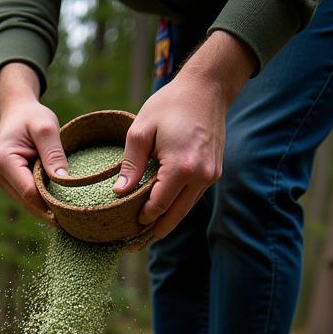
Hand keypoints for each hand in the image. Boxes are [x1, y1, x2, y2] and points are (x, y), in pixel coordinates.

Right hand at [0, 63, 67, 222]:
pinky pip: (27, 198)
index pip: (29, 192)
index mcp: (3, 161)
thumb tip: (64, 181)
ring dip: (46, 209)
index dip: (50, 204)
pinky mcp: (7, 183)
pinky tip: (59, 208)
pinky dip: (42, 202)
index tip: (72, 211)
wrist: (17, 111)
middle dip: (49, 211)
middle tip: (75, 222)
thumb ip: (54, 154)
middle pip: (27, 202)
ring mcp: (0, 180)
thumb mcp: (46, 128)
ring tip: (69, 218)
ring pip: (27, 203)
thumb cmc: (32, 116)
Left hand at [114, 31, 255, 239]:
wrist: (208, 87)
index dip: (140, 219)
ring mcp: (210, 176)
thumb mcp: (141, 130)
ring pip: (184, 211)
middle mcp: (200, 177)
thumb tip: (119, 193)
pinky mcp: (213, 172)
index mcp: (181, 168)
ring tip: (143, 235)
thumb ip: (130, 165)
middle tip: (131, 246)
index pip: (157, 206)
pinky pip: (191, 198)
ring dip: (165, 223)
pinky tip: (161, 213)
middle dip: (152, 232)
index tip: (123, 228)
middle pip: (173, 217)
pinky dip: (176, 208)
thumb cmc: (171, 104)